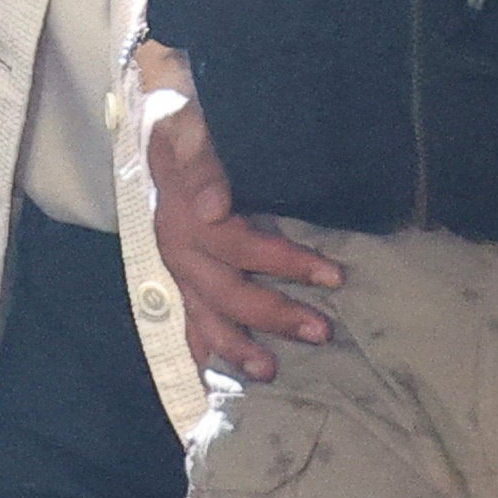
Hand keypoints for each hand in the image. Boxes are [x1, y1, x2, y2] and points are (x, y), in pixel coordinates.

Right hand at [140, 87, 340, 379]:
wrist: (164, 119)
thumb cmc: (188, 118)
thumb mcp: (189, 121)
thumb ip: (201, 156)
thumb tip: (212, 208)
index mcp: (184, 210)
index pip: (236, 244)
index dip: (284, 262)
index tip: (332, 274)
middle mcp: (176, 245)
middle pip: (225, 290)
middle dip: (274, 314)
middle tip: (323, 331)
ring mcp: (176, 266)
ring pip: (205, 314)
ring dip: (239, 345)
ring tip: (272, 370)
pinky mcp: (178, 277)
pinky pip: (188, 321)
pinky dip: (206, 350)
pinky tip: (225, 379)